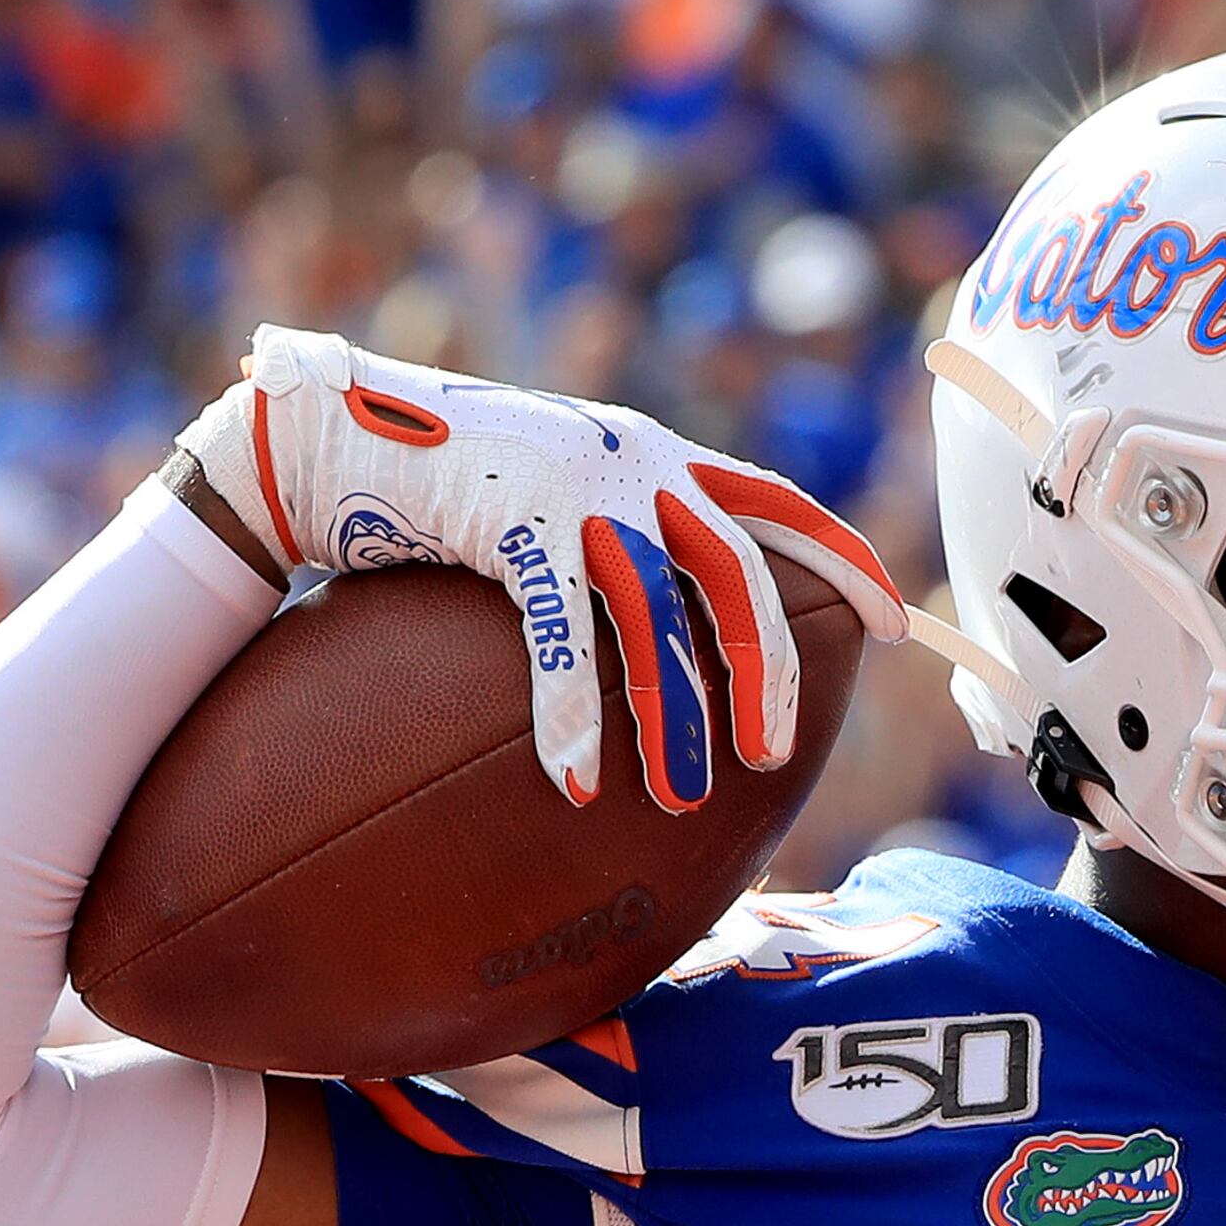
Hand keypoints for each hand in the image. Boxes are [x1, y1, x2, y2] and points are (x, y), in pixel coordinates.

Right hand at [178, 326, 904, 807]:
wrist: (330, 430)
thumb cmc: (444, 480)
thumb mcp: (556, 496)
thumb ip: (620, 540)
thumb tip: (665, 618)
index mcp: (659, 457)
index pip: (779, 504)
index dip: (844, 560)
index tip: (894, 623)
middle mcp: (635, 466)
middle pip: (738, 575)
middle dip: (768, 673)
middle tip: (775, 756)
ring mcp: (578, 488)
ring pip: (658, 616)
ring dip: (673, 716)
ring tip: (683, 796)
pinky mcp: (514, 520)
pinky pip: (561, 637)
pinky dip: (575, 713)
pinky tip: (579, 781)